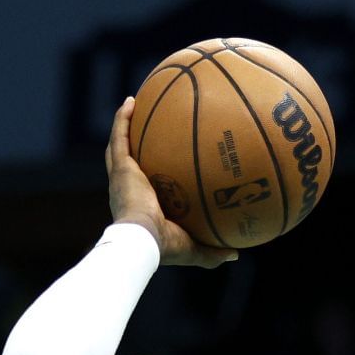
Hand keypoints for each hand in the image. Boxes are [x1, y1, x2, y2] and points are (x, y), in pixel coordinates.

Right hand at [106, 98, 238, 269]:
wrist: (144, 240)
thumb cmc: (167, 247)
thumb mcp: (195, 248)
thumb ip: (213, 250)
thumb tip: (235, 253)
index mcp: (141, 205)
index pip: (144, 185)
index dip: (150, 172)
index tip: (162, 159)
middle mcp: (128, 189)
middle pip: (128, 161)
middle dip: (134, 143)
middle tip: (145, 126)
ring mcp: (121, 177)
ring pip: (119, 145)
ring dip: (123, 125)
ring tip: (133, 105)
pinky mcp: (119, 168)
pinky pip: (119, 136)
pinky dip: (121, 119)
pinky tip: (131, 101)